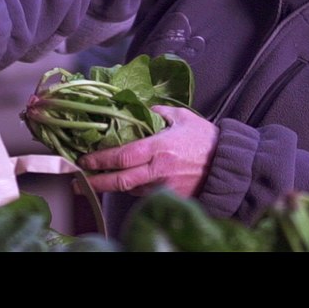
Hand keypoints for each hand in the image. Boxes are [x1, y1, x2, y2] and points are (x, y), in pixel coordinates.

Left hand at [78, 106, 217, 197]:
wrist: (230, 166)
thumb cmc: (208, 140)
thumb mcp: (183, 117)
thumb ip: (159, 112)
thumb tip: (141, 109)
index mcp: (160, 148)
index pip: (122, 157)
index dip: (99, 160)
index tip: (84, 160)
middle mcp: (159, 170)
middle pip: (120, 181)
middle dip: (95, 183)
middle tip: (78, 182)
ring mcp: (165, 187)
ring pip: (131, 189)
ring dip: (115, 185)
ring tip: (100, 179)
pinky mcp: (172, 197)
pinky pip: (146, 194)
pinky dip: (135, 189)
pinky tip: (130, 182)